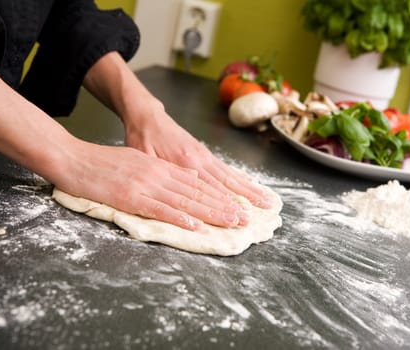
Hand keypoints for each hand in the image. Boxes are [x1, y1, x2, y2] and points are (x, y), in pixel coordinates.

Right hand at [53, 140, 247, 229]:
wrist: (75, 158)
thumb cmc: (105, 163)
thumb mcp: (140, 161)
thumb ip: (162, 172)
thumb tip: (186, 180)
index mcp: (161, 167)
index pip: (197, 183)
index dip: (218, 195)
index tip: (237, 206)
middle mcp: (159, 174)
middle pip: (197, 192)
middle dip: (222, 206)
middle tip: (243, 218)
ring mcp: (146, 184)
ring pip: (185, 200)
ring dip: (210, 213)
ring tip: (230, 222)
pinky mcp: (131, 196)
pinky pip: (159, 208)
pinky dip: (179, 217)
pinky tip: (195, 225)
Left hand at [82, 52, 272, 222]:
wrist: (148, 117)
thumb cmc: (143, 138)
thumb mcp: (144, 156)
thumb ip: (162, 172)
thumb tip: (181, 187)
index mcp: (185, 162)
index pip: (209, 188)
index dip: (225, 204)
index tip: (240, 216)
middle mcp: (200, 159)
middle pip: (226, 184)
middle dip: (245, 200)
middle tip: (261, 213)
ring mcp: (205, 156)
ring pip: (231, 176)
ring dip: (249, 190)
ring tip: (266, 201)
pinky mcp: (205, 154)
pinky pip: (227, 169)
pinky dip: (241, 179)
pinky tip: (251, 186)